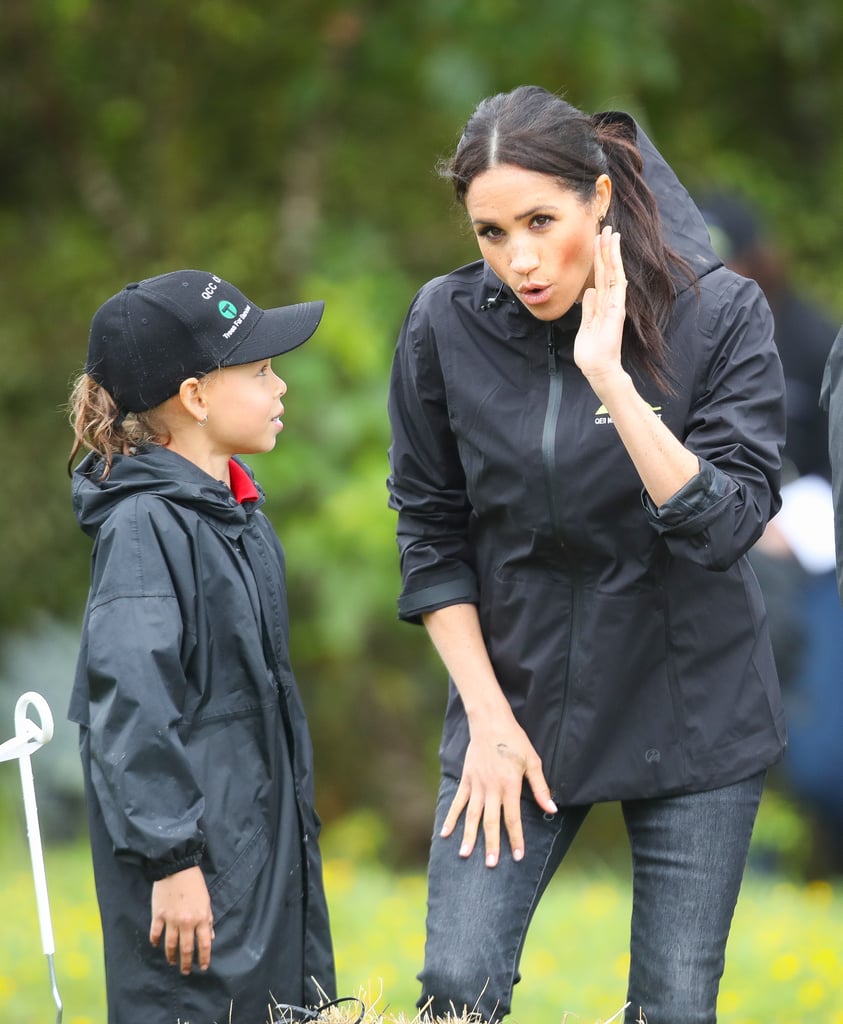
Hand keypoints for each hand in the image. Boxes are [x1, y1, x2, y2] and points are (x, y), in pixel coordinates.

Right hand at [150, 865, 214, 973]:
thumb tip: (211, 937)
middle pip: (186, 948)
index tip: (204, 967)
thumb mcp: (206, 900)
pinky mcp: (158, 915)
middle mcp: (186, 922)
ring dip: (171, 956)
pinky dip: (155, 941)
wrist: (177, 867)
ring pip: (170, 945)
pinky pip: (156, 933)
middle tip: (186, 971)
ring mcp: (171, 920)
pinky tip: (156, 945)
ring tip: (172, 962)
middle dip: (187, 963)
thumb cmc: (195, 883)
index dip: (205, 957)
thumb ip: (208, 919)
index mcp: (201, 917)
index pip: (205, 943)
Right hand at [440, 715, 556, 867]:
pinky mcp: (466, 780)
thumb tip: (552, 809)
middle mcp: (491, 788)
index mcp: (509, 785)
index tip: (518, 856)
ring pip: (472, 815)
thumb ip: (541, 787)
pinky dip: (451, 818)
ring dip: (469, 836)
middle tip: (490, 865)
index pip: (513, 818)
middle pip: (491, 821)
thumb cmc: (515, 741)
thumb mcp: (533, 761)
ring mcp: (476, 785)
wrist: (490, 722)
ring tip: (465, 855)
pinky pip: (458, 802)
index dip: (516, 838)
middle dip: (491, 844)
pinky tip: (446, 833)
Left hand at [574, 226, 628, 393]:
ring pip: (613, 272)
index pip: (600, 276)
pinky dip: (616, 268)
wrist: (598, 368)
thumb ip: (589, 308)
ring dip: (611, 252)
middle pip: (608, 270)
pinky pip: (616, 284)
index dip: (599, 258)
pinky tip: (614, 253)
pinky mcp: (616, 310)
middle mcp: (611, 301)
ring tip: (610, 233)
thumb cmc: (592, 351)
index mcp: (603, 303)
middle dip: (606, 248)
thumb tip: (588, 292)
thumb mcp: (586, 325)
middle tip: (606, 227)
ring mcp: (615, 304)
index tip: (597, 240)